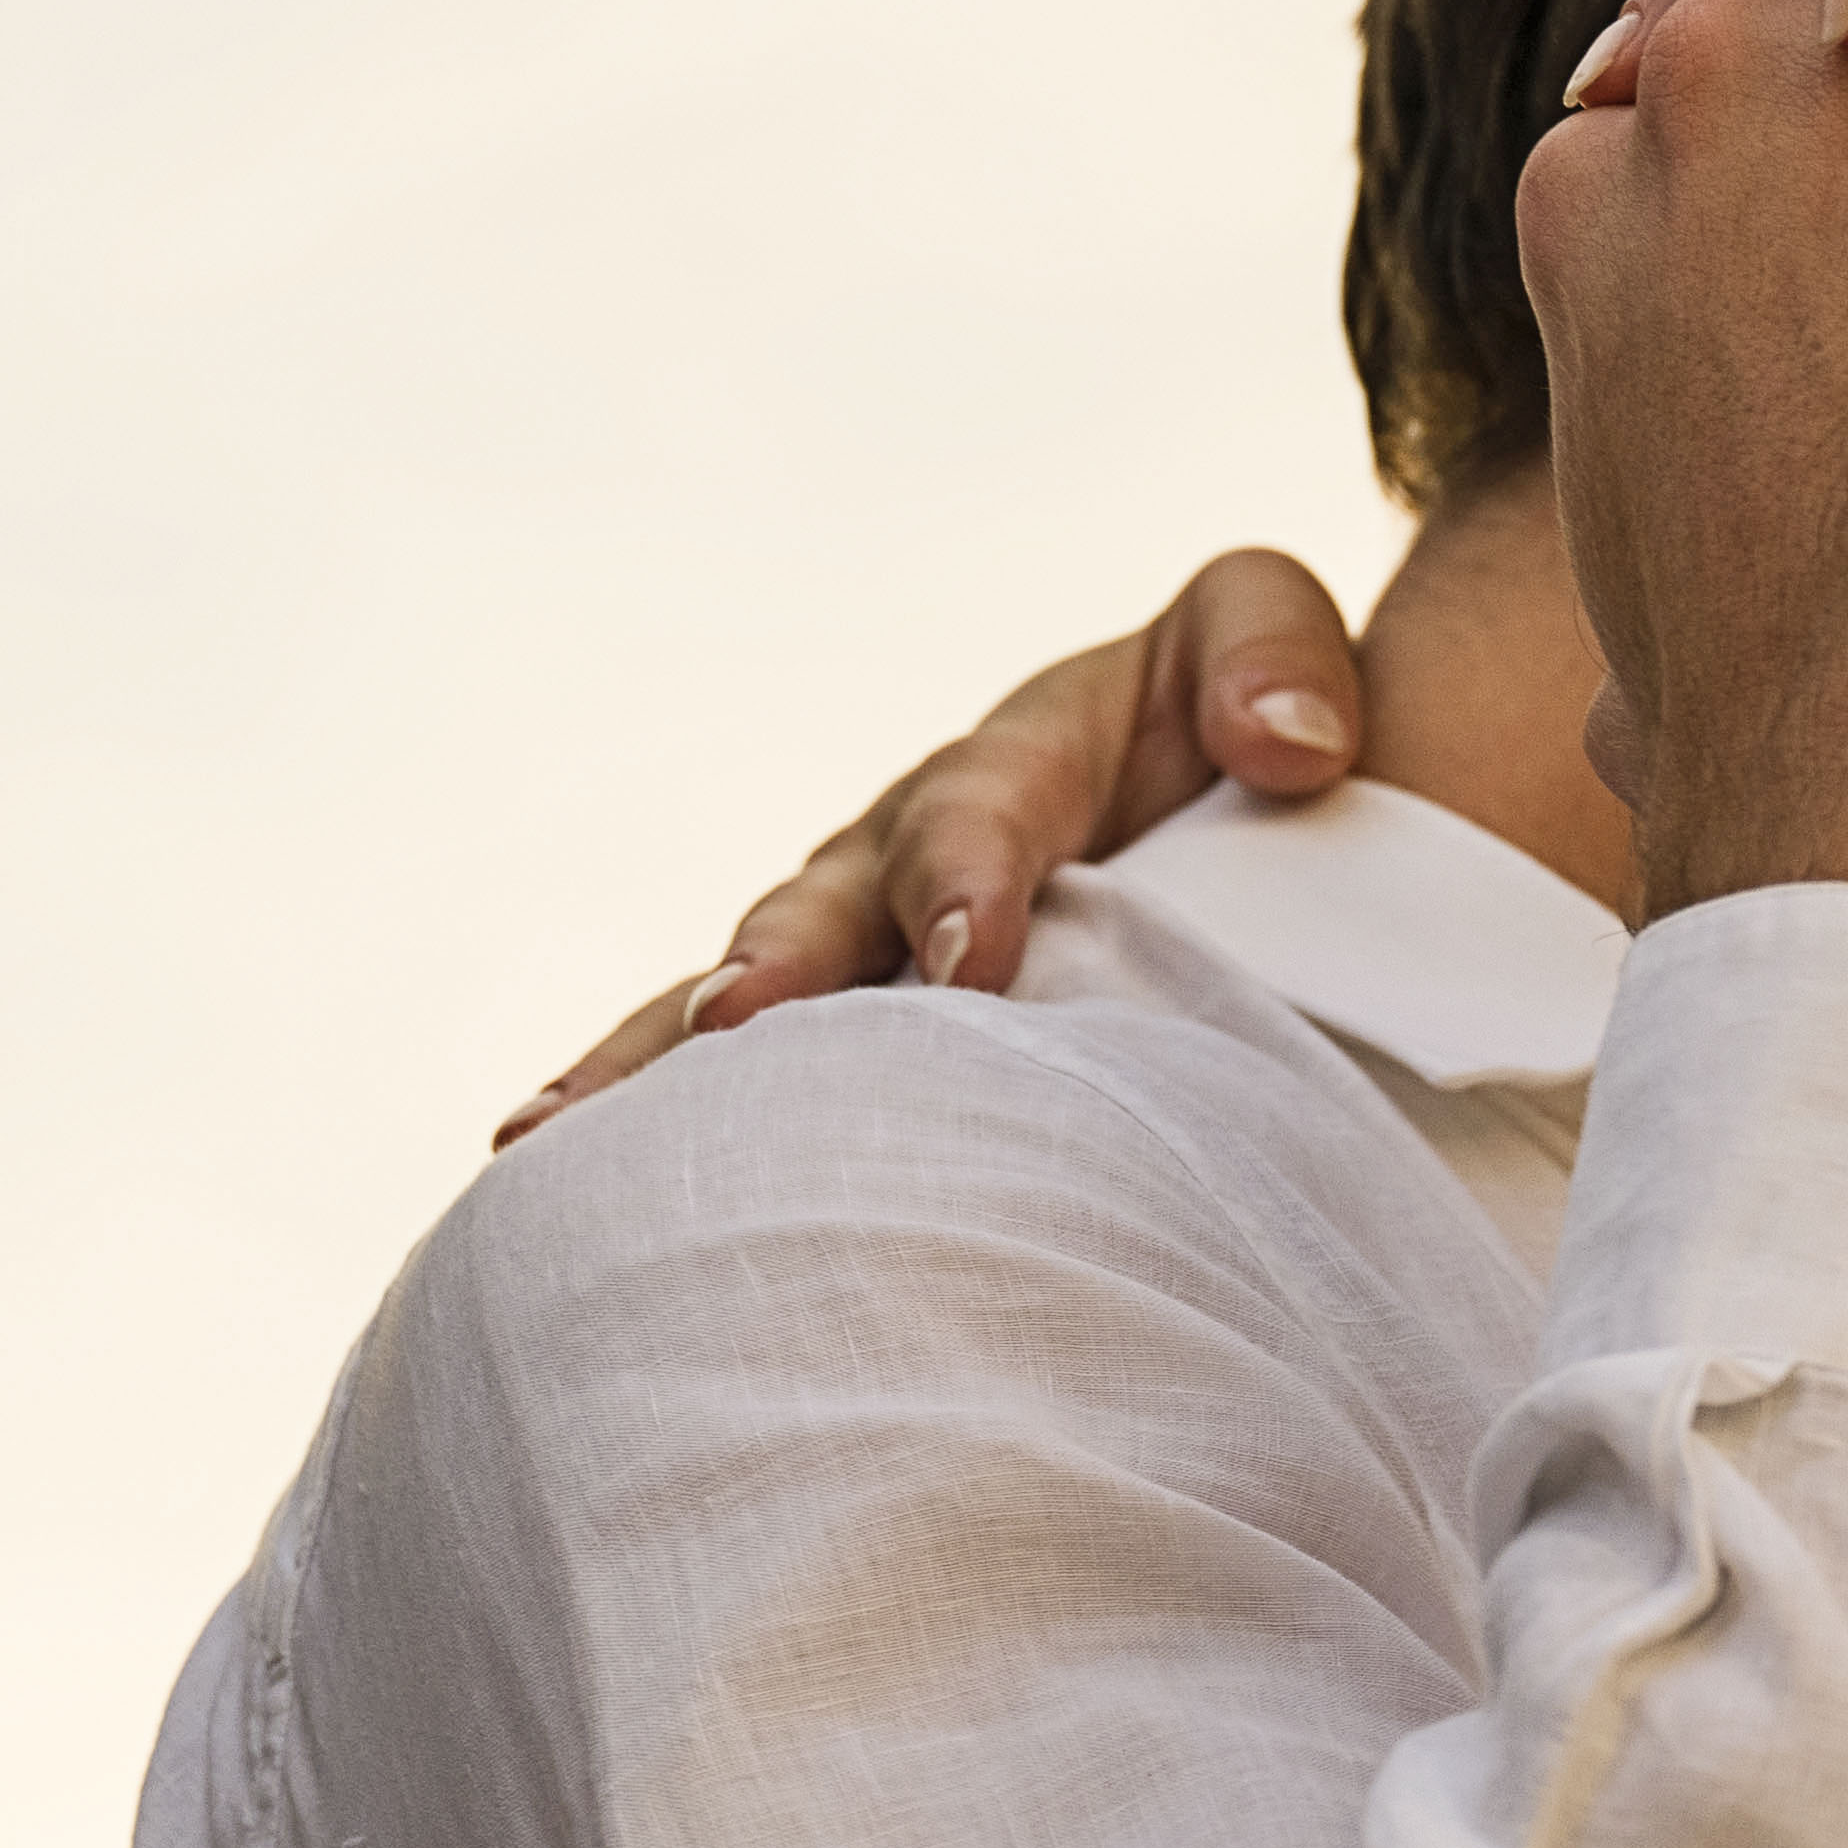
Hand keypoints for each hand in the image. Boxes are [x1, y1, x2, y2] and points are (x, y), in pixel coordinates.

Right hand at [499, 543, 1358, 1140]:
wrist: (1215, 787)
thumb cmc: (1245, 720)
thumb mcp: (1263, 641)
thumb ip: (1278, 661)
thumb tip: (1295, 746)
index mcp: (1012, 771)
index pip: (984, 819)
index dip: (970, 882)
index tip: (973, 965)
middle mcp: (897, 857)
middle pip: (816, 910)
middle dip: (774, 973)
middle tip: (732, 1033)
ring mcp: (852, 949)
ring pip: (737, 1007)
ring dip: (648, 1070)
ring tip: (554, 1140)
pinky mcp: (839, 1037)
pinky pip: (734, 1090)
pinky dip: (646, 1135)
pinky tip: (552, 1206)